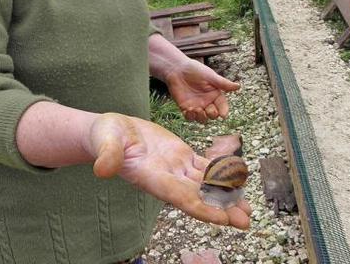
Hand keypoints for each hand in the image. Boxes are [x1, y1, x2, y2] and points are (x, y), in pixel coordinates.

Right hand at [88, 113, 251, 229]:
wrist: (110, 131)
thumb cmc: (105, 136)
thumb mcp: (104, 141)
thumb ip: (107, 155)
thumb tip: (101, 169)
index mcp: (151, 177)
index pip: (180, 197)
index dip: (202, 208)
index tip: (223, 219)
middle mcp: (167, 177)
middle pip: (199, 195)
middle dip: (222, 208)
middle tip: (245, 220)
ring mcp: (176, 168)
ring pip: (205, 183)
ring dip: (226, 195)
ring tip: (247, 207)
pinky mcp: (181, 155)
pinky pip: (204, 166)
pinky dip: (221, 172)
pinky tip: (237, 177)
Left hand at [165, 58, 239, 122]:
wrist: (177, 69)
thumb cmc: (195, 70)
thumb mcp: (210, 76)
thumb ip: (223, 83)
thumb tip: (238, 86)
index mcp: (215, 95)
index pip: (222, 106)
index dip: (224, 111)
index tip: (223, 115)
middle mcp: (207, 102)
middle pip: (213, 115)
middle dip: (212, 115)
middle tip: (208, 110)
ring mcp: (197, 106)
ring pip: (202, 118)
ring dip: (201, 117)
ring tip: (198, 110)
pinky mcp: (186, 108)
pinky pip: (190, 117)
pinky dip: (190, 116)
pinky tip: (189, 110)